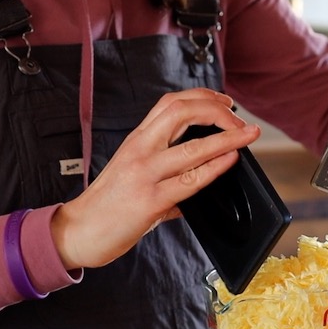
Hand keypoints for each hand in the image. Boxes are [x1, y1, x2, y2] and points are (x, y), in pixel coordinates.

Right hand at [49, 88, 261, 269]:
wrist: (78, 231)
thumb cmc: (106, 206)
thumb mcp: (132, 175)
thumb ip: (164, 171)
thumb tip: (196, 180)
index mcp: (136, 140)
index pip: (171, 103)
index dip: (203, 97)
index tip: (225, 103)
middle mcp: (140, 150)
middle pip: (182, 111)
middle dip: (217, 110)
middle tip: (240, 120)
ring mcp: (145, 174)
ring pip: (193, 147)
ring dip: (228, 137)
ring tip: (249, 135)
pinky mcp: (150, 201)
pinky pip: (191, 180)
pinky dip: (216, 166)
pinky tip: (230, 160)